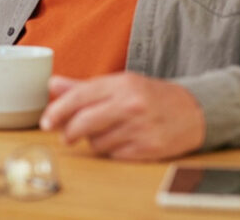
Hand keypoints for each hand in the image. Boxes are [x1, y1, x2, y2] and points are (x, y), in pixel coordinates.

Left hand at [39, 73, 204, 160]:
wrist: (194, 111)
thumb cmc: (150, 96)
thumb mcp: (119, 84)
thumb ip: (83, 86)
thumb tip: (52, 85)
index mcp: (121, 84)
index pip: (79, 96)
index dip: (58, 111)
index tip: (46, 121)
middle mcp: (131, 105)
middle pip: (84, 122)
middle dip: (68, 131)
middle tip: (64, 135)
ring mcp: (140, 128)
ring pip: (97, 142)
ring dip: (93, 141)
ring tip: (103, 132)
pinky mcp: (148, 149)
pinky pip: (114, 155)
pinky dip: (110, 151)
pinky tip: (118, 141)